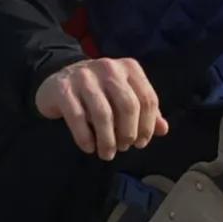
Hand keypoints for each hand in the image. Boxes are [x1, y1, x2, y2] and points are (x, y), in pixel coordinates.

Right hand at [35, 58, 168, 160]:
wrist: (58, 80)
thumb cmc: (99, 92)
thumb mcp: (123, 96)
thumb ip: (144, 111)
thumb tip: (164, 129)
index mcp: (129, 67)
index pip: (147, 99)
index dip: (147, 126)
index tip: (141, 143)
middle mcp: (108, 67)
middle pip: (128, 106)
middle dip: (128, 133)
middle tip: (124, 148)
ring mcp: (84, 76)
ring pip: (103, 114)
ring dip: (107, 140)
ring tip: (107, 153)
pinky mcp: (63, 89)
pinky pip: (78, 118)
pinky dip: (85, 138)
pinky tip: (89, 148)